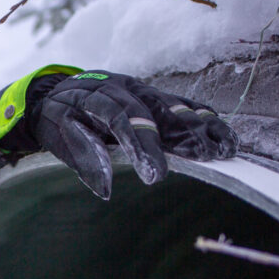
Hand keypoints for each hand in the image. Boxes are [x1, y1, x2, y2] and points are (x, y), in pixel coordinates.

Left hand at [30, 71, 236, 198]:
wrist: (53, 92)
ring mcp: (141, 90)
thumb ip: (83, 158)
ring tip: (225, 148)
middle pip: (158, 110)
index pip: (123, 120)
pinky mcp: (152, 95)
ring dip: (202, 126)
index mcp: (97, 97)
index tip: (156, 175)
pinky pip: (181, 104)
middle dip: (185, 134)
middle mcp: (125, 89)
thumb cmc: (56, 118)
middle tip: (208, 158)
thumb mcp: (57, 136)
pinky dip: (203, 118)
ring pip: (176, 106)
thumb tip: (106, 190)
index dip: (142, 146)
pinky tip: (222, 133)